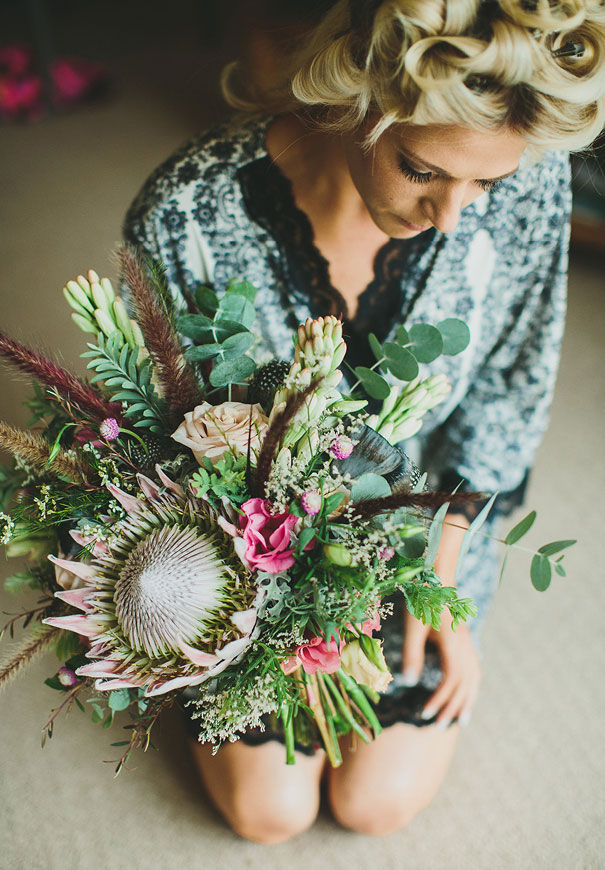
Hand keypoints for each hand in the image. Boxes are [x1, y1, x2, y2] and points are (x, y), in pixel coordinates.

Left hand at [400, 510, 480, 727]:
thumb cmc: (421, 596)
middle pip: (464, 684)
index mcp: (452, 643)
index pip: (451, 682)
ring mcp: (466, 640)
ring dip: (466, 699)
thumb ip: (413, 654)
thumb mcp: (413, 625)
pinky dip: (472, 684)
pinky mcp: (464, 636)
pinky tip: (467, 691)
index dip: (439, 701)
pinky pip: (474, 666)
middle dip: (453, 708)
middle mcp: (464, 644)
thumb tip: (408, 683)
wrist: (437, 570)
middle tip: (439, 727)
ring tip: (461, 720)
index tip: (423, 716)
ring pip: (473, 677)